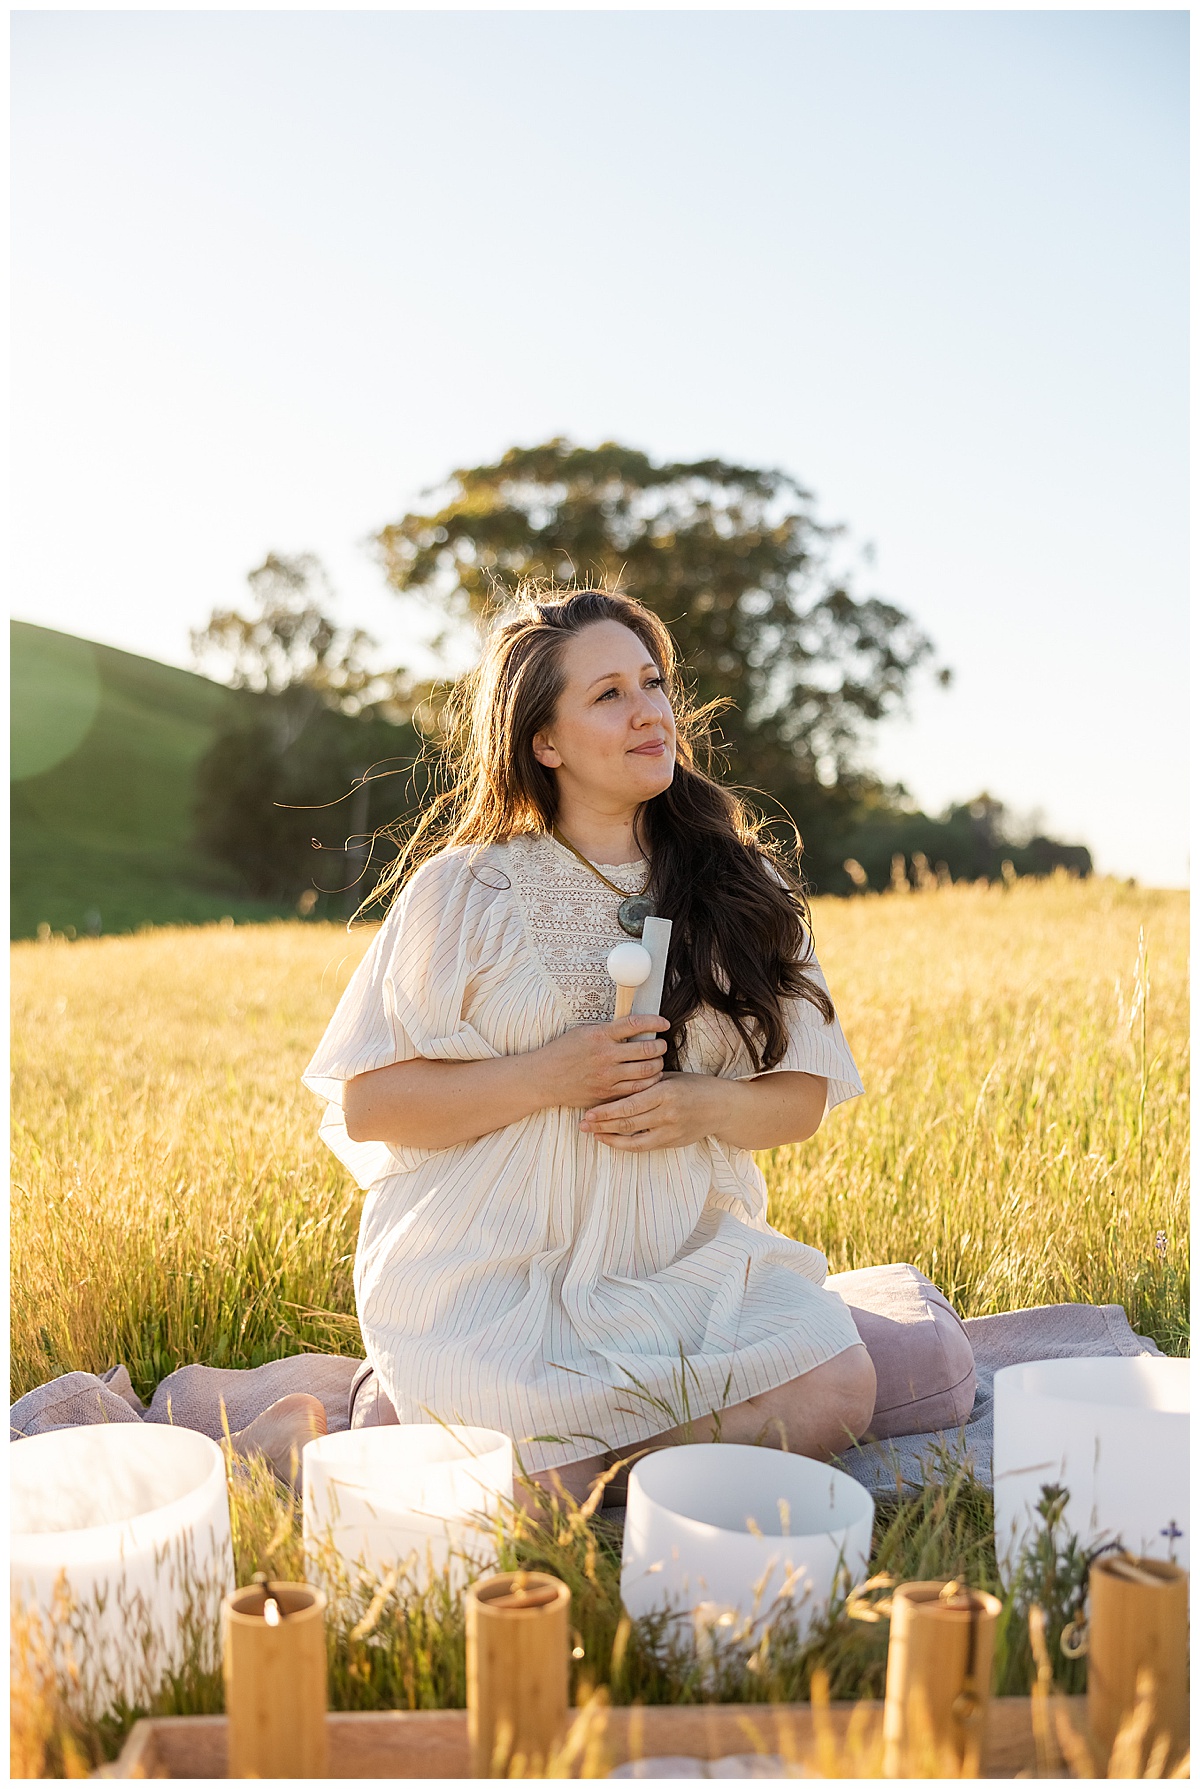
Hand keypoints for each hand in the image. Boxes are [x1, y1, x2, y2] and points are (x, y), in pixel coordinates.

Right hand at [535, 1015, 669, 1109]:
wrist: (544, 1078)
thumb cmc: (563, 1052)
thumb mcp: (583, 1032)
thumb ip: (608, 1030)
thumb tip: (635, 1026)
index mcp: (600, 1036)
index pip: (635, 1024)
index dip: (654, 1022)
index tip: (664, 1023)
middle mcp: (605, 1056)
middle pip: (646, 1050)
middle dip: (660, 1047)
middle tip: (661, 1045)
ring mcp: (607, 1077)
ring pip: (646, 1072)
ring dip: (658, 1066)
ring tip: (657, 1062)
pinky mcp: (606, 1094)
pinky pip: (636, 1090)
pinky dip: (647, 1084)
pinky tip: (648, 1079)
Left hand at [579, 1071, 735, 1150]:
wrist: (721, 1106)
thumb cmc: (694, 1086)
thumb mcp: (670, 1077)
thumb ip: (646, 1081)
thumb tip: (617, 1080)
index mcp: (665, 1092)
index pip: (629, 1104)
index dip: (607, 1111)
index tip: (588, 1111)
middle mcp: (667, 1114)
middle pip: (627, 1123)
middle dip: (602, 1125)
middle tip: (582, 1124)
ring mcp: (670, 1131)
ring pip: (633, 1138)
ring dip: (609, 1137)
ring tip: (592, 1134)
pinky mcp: (672, 1142)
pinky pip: (643, 1146)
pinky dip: (624, 1145)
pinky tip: (611, 1140)